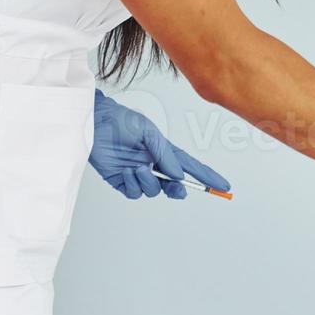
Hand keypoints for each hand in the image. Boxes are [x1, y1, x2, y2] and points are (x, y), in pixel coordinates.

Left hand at [90, 89, 230, 199]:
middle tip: (176, 186)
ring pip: (153, 191)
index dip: (207, 177)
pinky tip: (126, 171)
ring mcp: (138, 174)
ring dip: (148, 182)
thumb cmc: (121, 121)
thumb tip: (178, 175)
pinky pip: (134, 193)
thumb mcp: (148, 133)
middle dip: (178, 190)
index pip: (191, 167)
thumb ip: (165, 155)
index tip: (223, 187)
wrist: (92, 124)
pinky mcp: (121, 182)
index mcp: (164, 152)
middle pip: (174, 186)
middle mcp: (153, 165)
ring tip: (137, 168)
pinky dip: (132, 184)